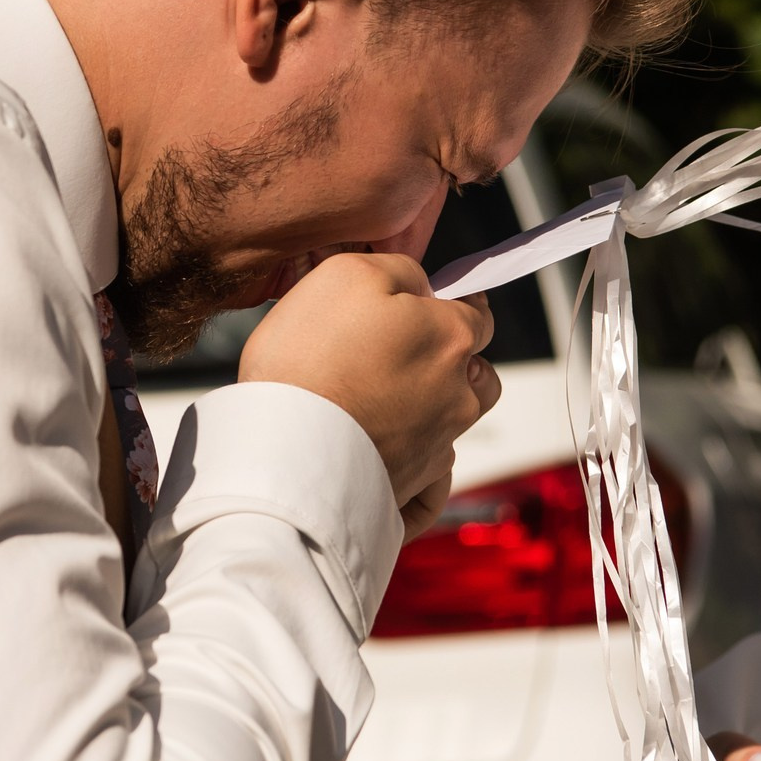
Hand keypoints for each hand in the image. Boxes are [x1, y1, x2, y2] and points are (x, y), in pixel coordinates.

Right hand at [240, 254, 497, 514]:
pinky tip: (386, 462)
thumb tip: (421, 285)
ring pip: (453, 427)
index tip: (432, 308)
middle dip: (453, 364)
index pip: (478, 314)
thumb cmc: (310, 358)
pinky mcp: (413, 490)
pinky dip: (419, 478)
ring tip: (383, 412)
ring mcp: (437, 448)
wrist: (281, 451)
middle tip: (400, 360)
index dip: (455, 306)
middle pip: (476, 375)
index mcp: (451, 339)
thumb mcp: (348, 274)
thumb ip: (399, 271)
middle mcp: (458, 396)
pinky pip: (432, 486)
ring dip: (433, 417)